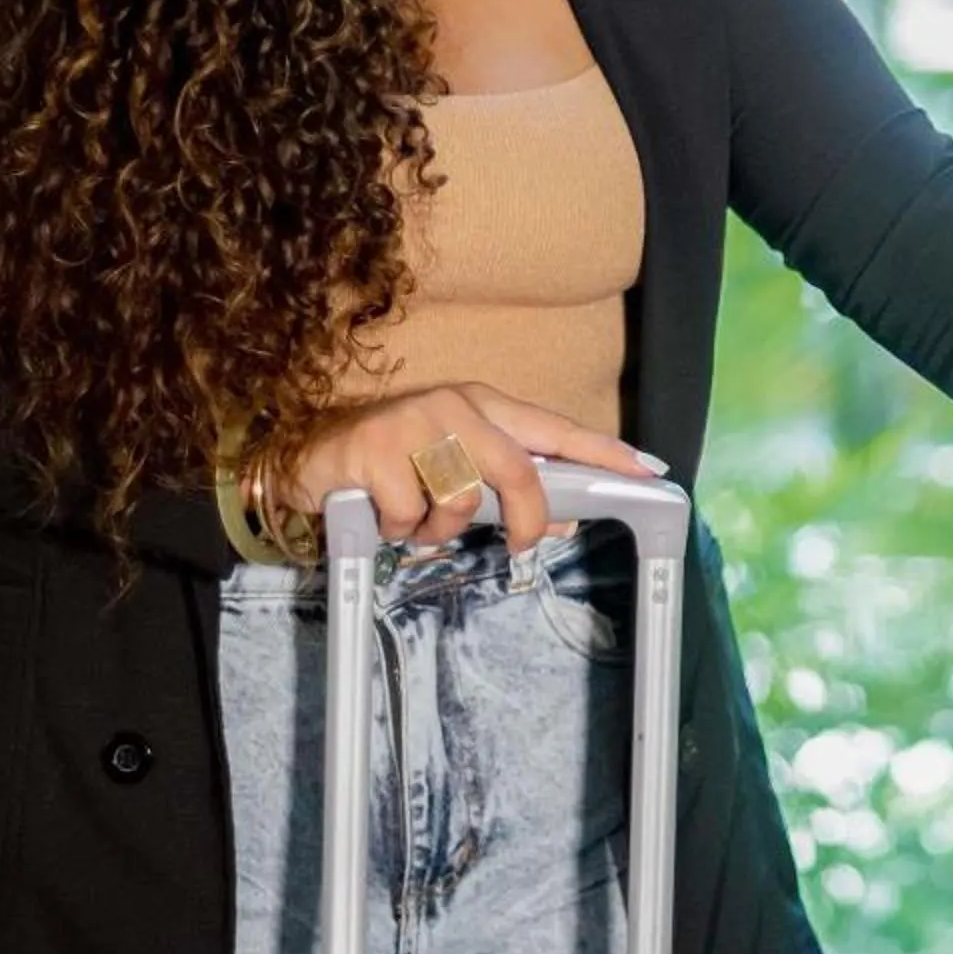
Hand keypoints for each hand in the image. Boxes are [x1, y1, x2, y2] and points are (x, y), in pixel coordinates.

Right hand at [267, 382, 666, 554]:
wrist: (306, 457)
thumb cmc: (392, 465)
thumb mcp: (455, 474)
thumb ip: (507, 494)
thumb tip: (560, 521)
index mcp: (482, 406)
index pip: (555, 429)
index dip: (603, 452)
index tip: (646, 471)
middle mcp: (453, 406)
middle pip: (517, 469)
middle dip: (525, 518)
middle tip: (521, 547)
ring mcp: (413, 424)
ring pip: (461, 499)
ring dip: (441, 529)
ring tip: (417, 521)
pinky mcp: (374, 450)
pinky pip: (411, 515)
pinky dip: (400, 531)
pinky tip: (381, 515)